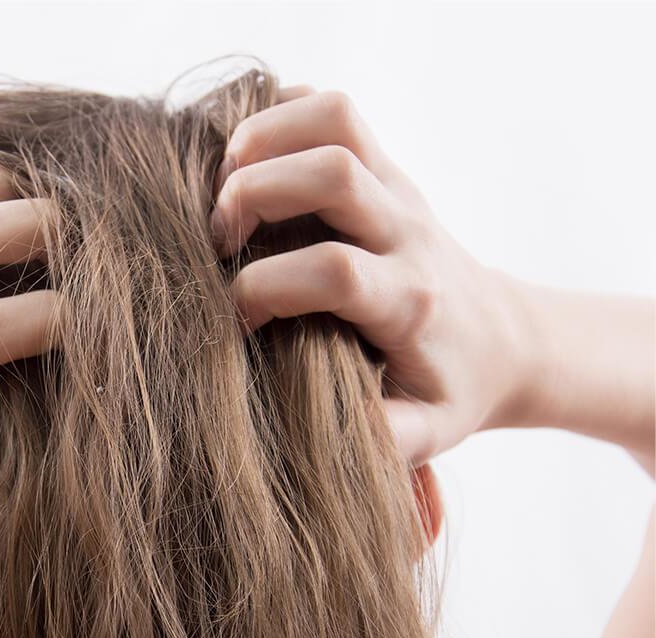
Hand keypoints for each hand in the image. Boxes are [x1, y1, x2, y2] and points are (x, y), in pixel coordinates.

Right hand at [210, 87, 532, 463]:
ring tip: (224, 183)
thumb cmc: (451, 388)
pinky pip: (335, 111)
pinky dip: (283, 114)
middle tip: (216, 239)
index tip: (236, 319)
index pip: (334, 270)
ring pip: (336, 120)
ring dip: (264, 138)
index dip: (265, 288)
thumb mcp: (425, 433)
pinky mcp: (387, 169)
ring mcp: (398, 191)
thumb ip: (380, 440)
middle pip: (332, 172)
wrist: (504, 339)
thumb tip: (309, 442)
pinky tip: (251, 157)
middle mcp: (406, 232)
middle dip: (252, 194)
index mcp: (410, 301)